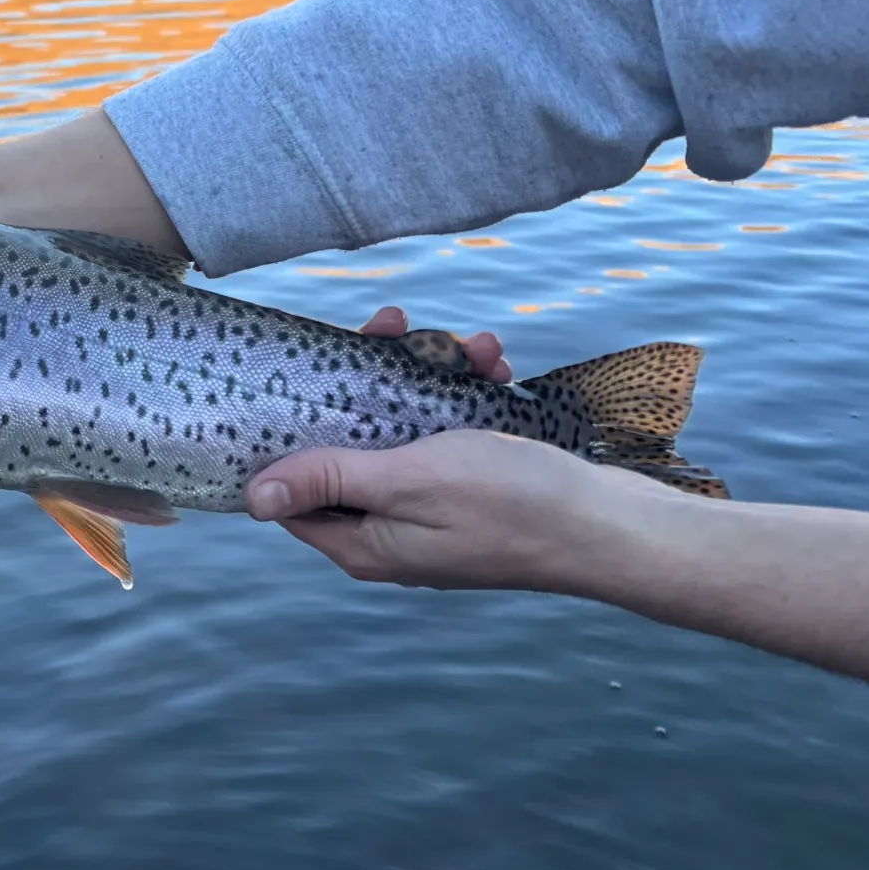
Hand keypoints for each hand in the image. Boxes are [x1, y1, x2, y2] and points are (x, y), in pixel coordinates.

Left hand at [244, 334, 663, 591]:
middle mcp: (390, 528)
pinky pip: (450, 430)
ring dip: (435, 376)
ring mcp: (434, 508)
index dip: (293, 424)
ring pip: (406, 425)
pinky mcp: (473, 488)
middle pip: (351, 442)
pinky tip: (497, 368)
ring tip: (475, 348)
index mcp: (362, 540)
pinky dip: (468, 392)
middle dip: (375, 380)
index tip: (308, 364)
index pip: (297, 484)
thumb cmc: (510, 505)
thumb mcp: (407, 482)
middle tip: (398, 329)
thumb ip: (331, 479)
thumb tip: (255, 497)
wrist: (613, 527)